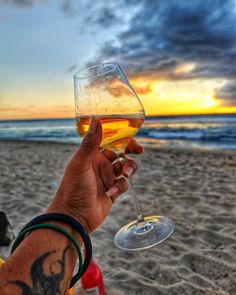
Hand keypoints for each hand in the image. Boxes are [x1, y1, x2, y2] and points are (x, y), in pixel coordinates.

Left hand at [47, 116, 142, 232]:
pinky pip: (123, 185)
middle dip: (130, 151)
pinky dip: (121, 187)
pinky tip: (111, 193)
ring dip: (128, 169)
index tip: (130, 134)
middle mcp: (99, 165)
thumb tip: (95, 118)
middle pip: (120, 152)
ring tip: (124, 175)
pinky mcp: (111, 192)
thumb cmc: (73, 188)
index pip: (108, 140)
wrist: (73, 217)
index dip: (120, 136)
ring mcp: (106, 178)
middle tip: (138, 151)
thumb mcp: (81, 163)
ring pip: (124, 168)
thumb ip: (90, 142)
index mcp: (91, 155)